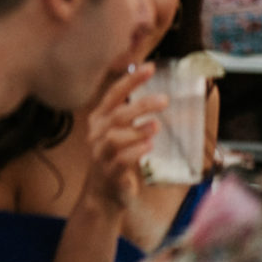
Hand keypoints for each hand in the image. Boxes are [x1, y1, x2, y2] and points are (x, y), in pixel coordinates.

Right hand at [80, 64, 165, 213]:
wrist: (104, 194)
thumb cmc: (116, 158)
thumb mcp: (120, 133)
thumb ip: (131, 116)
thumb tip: (156, 96)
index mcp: (99, 119)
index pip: (113, 94)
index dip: (131, 80)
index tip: (149, 67)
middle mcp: (97, 133)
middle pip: (116, 114)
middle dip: (139, 105)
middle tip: (164, 99)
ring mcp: (100, 153)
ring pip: (115, 136)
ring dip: (137, 129)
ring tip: (156, 126)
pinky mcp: (109, 172)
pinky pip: (120, 159)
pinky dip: (135, 151)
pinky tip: (149, 147)